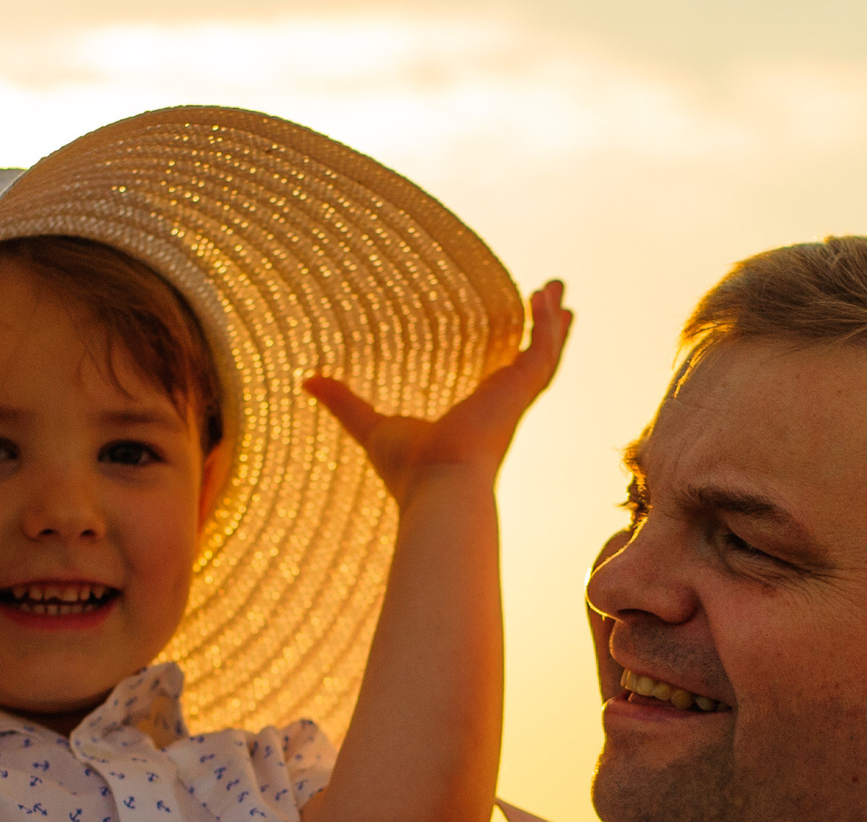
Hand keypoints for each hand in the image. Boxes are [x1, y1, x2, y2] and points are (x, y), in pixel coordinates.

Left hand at [304, 281, 571, 503]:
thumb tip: (308, 381)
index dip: (514, 354)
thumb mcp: (371, 427)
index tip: (520, 334)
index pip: (503, 377)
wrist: (437, 489)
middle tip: (556, 299)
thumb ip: (344, 403)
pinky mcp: (519, 394)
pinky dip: (545, 325)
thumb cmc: (408, 471)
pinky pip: (540, 351)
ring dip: (552, 321)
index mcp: (478, 417)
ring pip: (544, 354)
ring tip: (559, 287)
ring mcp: (514, 402)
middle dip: (547, 330)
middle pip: (533, 362)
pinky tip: (542, 295)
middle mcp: (502, 409)